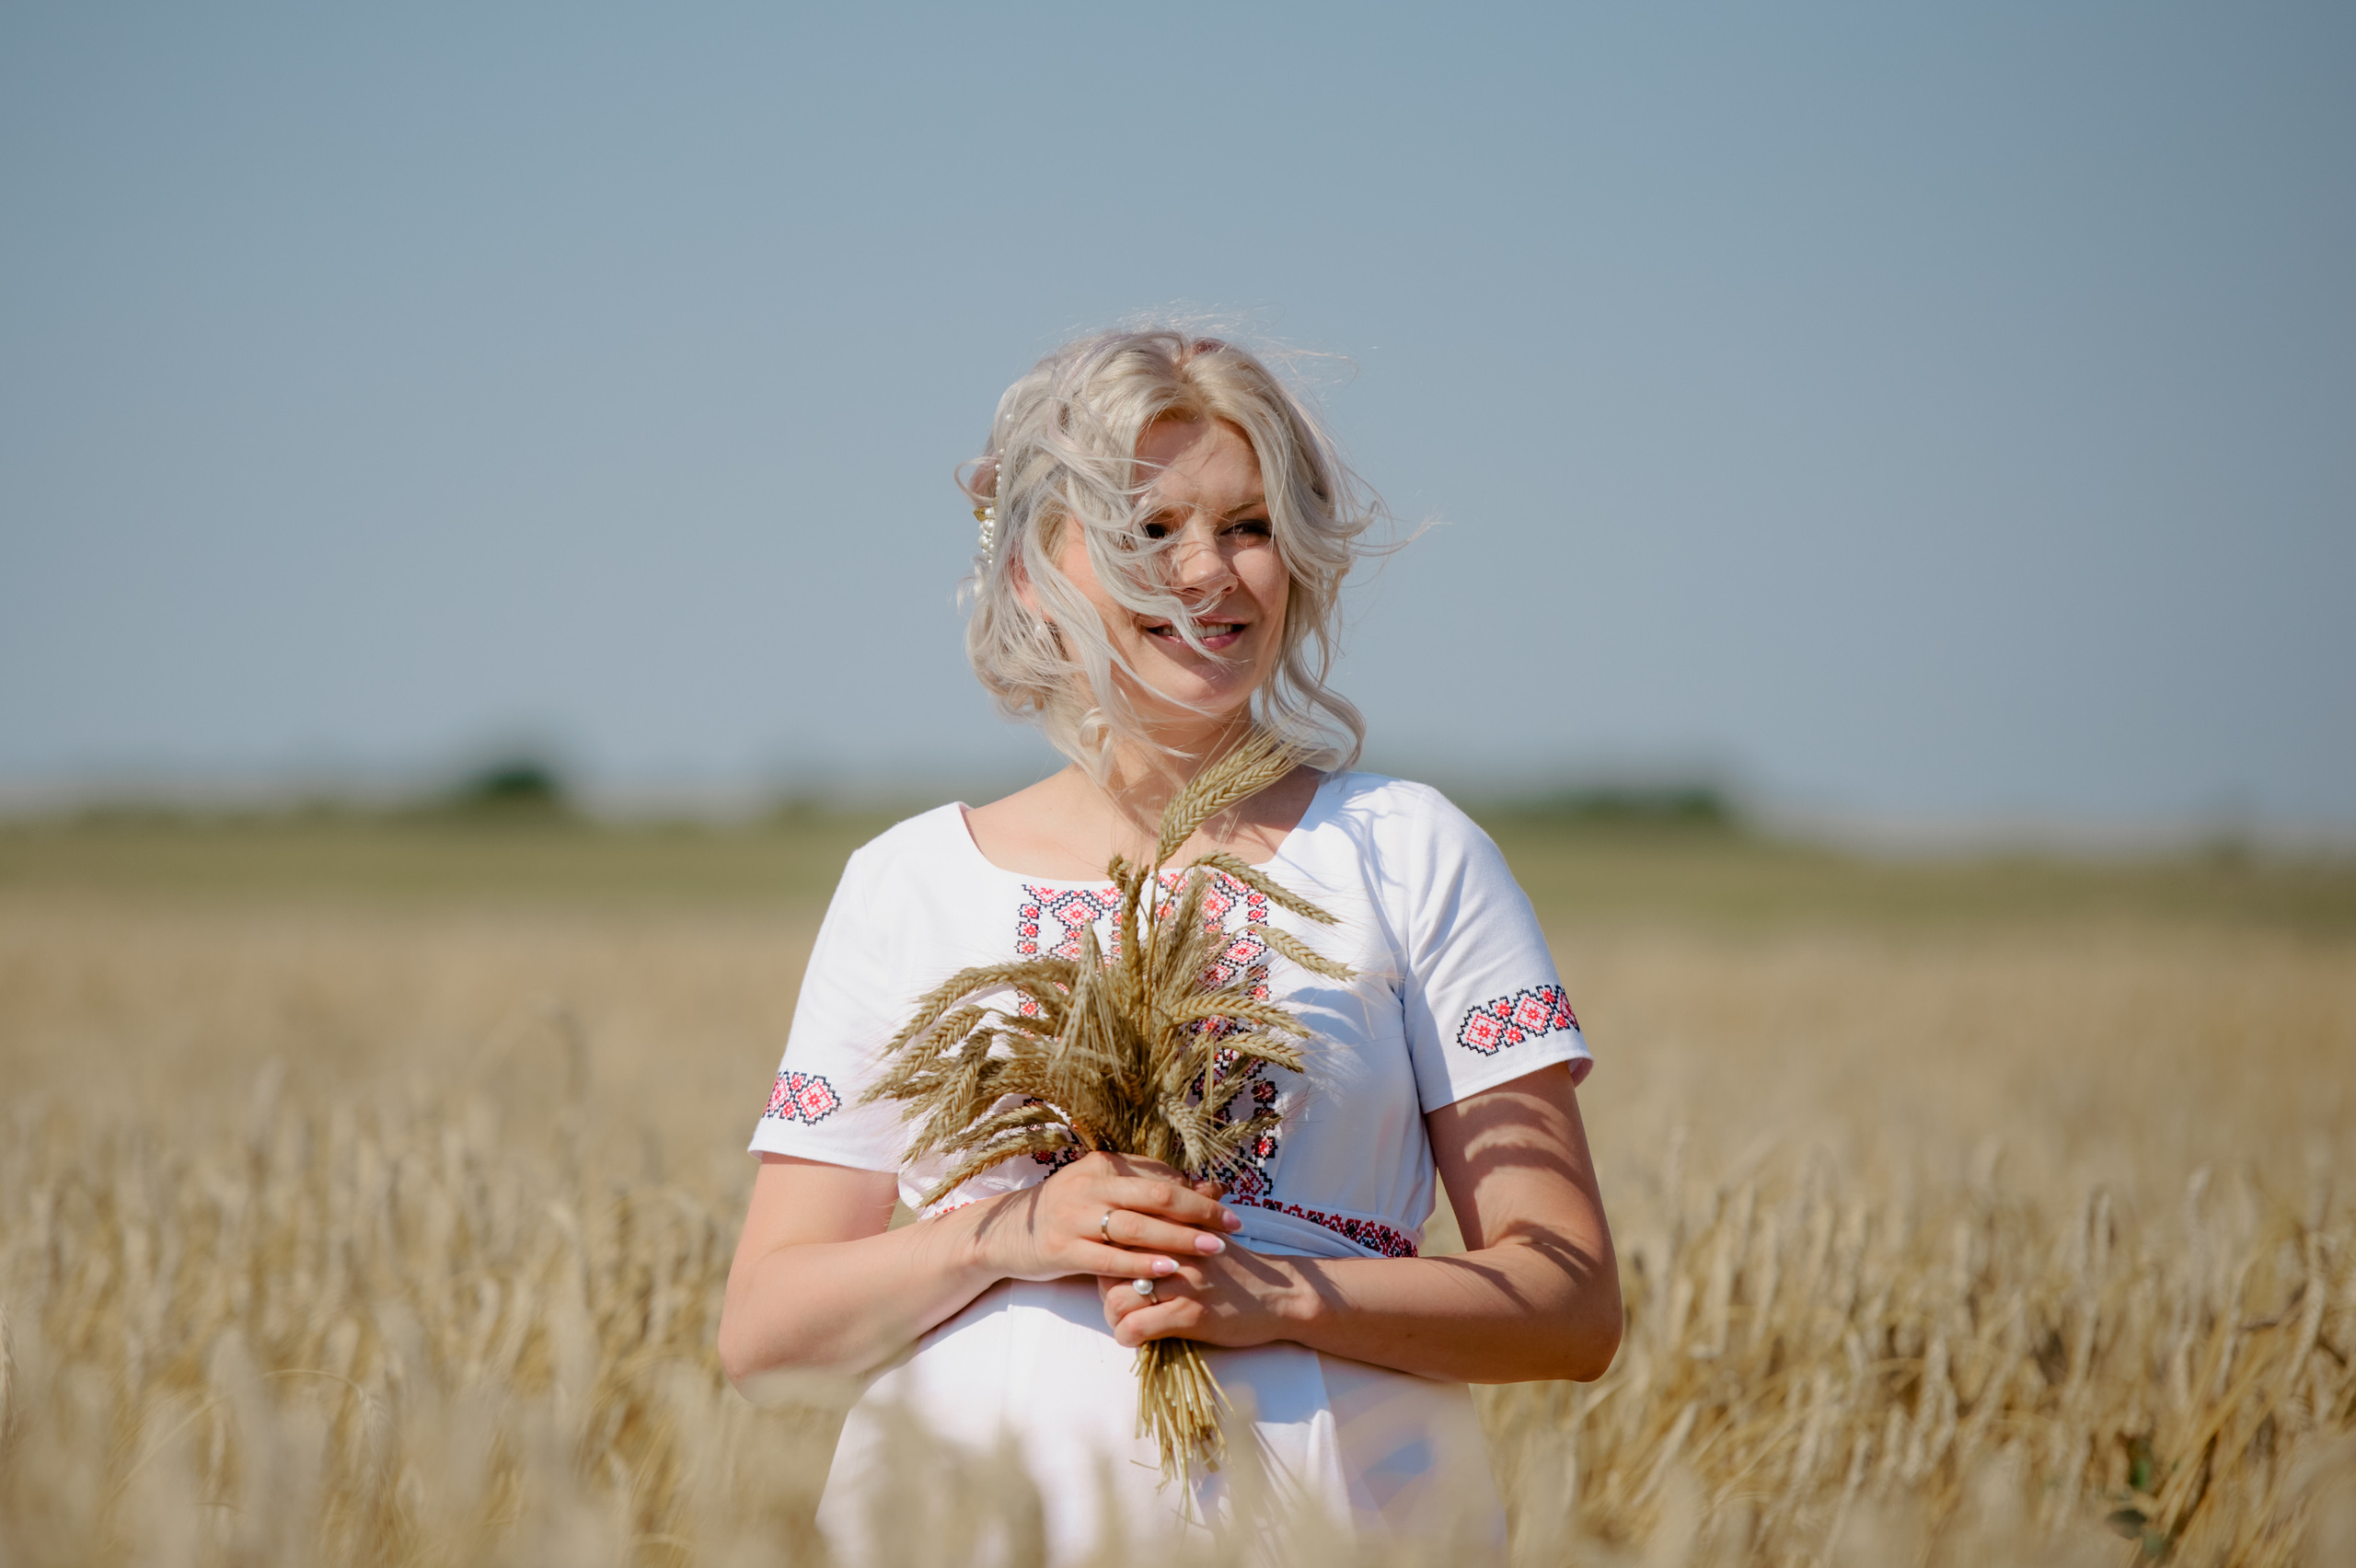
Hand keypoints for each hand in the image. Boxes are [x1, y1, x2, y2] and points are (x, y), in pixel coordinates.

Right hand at [964, 1151, 1239, 1285]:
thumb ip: (1144, 1187)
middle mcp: (1087, 1185)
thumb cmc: (1064, 1213)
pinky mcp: (1061, 1249)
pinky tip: (1169, 1269)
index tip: (1227, 1204)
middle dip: (1199, 1210)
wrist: (1004, 1234)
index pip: (1158, 1175)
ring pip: (1135, 1226)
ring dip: (1178, 1237)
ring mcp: (1072, 1217)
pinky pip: (1108, 1258)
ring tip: (1213, 1247)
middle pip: (1154, 1195)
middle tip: (1233, 1224)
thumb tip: (1202, 1186)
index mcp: (1101, 1165)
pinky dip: (1140, 1263)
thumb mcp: (1100, 1191)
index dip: (1195, 1190)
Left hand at [1099, 1244, 1309, 1350]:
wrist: (1280, 1294)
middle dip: (1105, 1291)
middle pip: (1109, 1269)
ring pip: (1116, 1299)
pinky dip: (1128, 1337)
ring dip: (1114, 1318)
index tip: (1116, 1275)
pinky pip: (1136, 1327)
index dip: (1107, 1260)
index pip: (1118, 1237)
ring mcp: (1182, 1283)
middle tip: (1119, 1303)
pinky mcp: (1190, 1314)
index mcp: (1175, 1229)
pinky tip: (1138, 1338)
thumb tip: (1130, 1234)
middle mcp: (1175, 1250)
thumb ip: (1171, 1230)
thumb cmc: (1236, 1270)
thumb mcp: (1204, 1237)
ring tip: (1127, 1322)